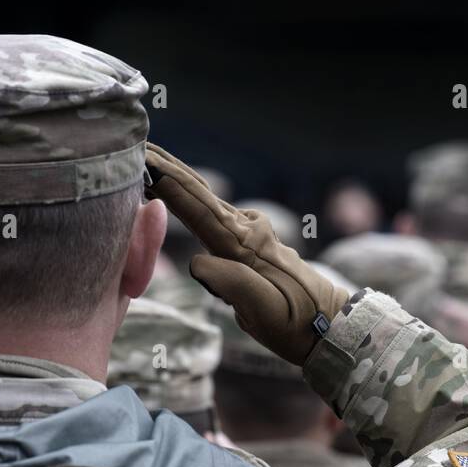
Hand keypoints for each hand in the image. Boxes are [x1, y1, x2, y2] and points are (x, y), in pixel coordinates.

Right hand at [144, 144, 349, 364]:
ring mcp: (250, 231)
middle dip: (169, 168)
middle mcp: (245, 230)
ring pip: (206, 198)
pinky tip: (180, 190)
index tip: (146, 162)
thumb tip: (196, 262)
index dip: (170, 186)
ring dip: (178, 177)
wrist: (328, 322)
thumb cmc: (294, 321)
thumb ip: (231, 284)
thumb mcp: (263, 312)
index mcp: (243, 246)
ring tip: (151, 159)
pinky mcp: (251, 238)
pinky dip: (192, 196)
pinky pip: (213, 212)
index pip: (199, 210)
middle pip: (200, 193)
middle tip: (139, 144)